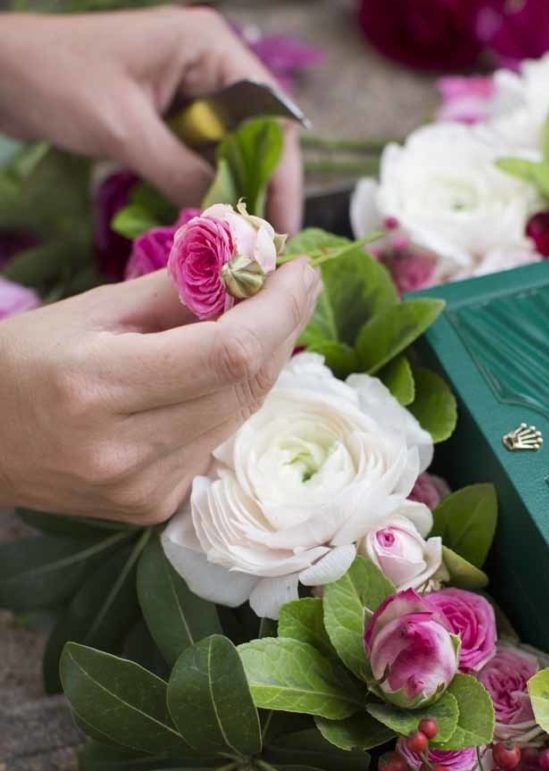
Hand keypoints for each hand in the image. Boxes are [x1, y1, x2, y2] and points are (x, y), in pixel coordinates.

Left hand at [0, 7, 302, 233]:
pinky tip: (207, 219)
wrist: (0, 71)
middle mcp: (211, 64)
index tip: (281, 224)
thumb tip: (229, 219)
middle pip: (258, 134)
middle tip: (264, 244)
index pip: (271, 114)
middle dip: (261, 187)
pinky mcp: (170, 113)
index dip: (282, 173)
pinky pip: (202, 155)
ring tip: (240, 242)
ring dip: (233, 191)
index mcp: (211, 47)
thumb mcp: (125, 130)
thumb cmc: (57, 80)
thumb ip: (181, 171)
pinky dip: (205, 186)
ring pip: (232, 149)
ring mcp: (191, 88)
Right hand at [0, 260, 319, 522]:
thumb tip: (252, 262)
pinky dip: (232, 400)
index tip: (300, 268)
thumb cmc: (26, 361)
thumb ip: (178, 288)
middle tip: (293, 284)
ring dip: (263, 362)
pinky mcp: (156, 507)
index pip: (228, 352)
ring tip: (259, 318)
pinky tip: (221, 372)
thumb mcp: (93, 309)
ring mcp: (146, 489)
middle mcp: (127, 451)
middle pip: (245, 386)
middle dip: (283, 328)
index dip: (279, 309)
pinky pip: (220, 442)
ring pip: (241, 415)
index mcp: (100, 387)